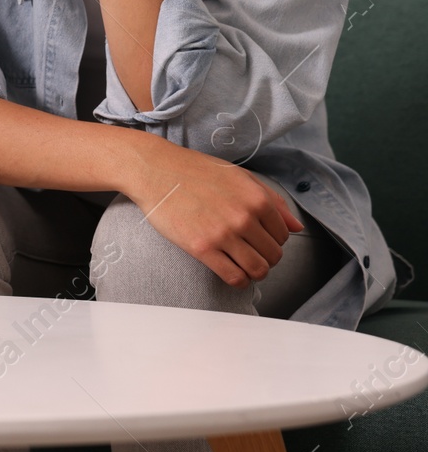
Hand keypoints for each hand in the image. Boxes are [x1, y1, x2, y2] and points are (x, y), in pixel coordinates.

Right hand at [125, 134, 303, 287]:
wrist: (155, 170)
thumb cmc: (195, 171)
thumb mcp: (239, 176)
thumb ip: (272, 200)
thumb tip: (297, 227)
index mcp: (256, 198)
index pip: (283, 235)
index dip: (272, 240)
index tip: (257, 239)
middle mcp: (244, 217)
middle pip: (274, 255)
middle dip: (265, 258)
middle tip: (250, 253)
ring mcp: (223, 234)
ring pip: (258, 269)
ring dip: (255, 272)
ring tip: (243, 265)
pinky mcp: (202, 248)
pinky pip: (234, 277)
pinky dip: (239, 281)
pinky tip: (232, 272)